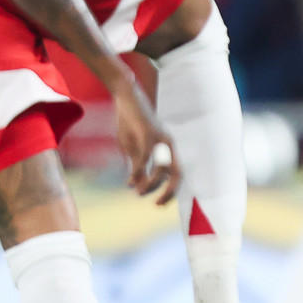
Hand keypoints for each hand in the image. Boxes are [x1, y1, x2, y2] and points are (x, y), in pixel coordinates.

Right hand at [112, 89, 181, 204]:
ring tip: (139, 193)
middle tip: (156, 204)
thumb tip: (137, 186)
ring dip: (151, 184)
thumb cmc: (131, 122)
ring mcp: (160, 138)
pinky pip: (146, 158)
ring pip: (162, 168)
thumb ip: (137, 165)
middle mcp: (167, 144)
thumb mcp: (133, 147)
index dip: (171, 190)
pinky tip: (130, 181)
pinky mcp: (148, 133)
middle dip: (169, 191)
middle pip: (177, 173)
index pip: (176, 173)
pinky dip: (138, 172)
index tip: (158, 203)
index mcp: (167, 147)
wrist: (126, 97)